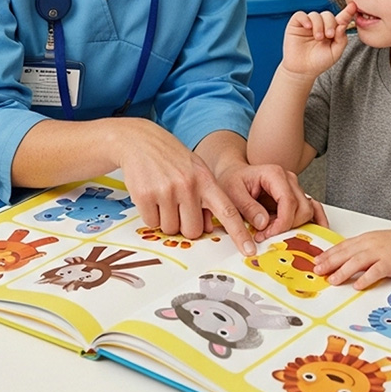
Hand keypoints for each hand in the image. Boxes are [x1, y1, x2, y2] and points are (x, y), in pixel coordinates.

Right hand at [114, 118, 255, 256]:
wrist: (141, 141)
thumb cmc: (173, 159)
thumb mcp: (196, 170)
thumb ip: (206, 197)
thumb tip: (209, 228)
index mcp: (205, 180)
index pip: (227, 211)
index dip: (239, 233)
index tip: (249, 251)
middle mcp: (188, 185)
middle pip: (193, 231)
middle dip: (185, 225)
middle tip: (178, 207)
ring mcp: (166, 190)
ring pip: (171, 229)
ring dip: (166, 219)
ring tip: (163, 197)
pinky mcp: (145, 195)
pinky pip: (152, 223)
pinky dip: (151, 215)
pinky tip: (151, 196)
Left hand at [218, 161, 327, 239]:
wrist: (233, 174)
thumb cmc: (233, 180)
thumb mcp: (232, 193)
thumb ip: (248, 207)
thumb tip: (263, 223)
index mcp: (274, 174)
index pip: (288, 201)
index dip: (281, 223)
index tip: (268, 235)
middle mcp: (289, 180)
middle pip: (302, 208)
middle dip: (287, 227)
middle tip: (266, 236)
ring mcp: (294, 188)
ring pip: (308, 212)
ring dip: (295, 227)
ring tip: (274, 233)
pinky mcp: (296, 198)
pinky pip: (312, 209)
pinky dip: (313, 222)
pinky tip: (311, 233)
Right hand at [281, 2, 355, 78]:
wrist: (302, 71)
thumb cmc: (319, 62)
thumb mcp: (335, 52)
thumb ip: (341, 39)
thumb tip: (343, 25)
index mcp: (332, 30)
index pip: (340, 19)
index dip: (347, 12)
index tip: (353, 6)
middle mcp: (320, 25)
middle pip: (328, 15)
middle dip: (330, 24)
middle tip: (329, 35)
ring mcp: (308, 24)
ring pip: (315, 15)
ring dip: (319, 25)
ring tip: (318, 38)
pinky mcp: (296, 25)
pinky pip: (300, 15)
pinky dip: (305, 19)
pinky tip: (308, 27)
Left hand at [313, 227, 390, 289]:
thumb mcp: (379, 243)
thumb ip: (364, 250)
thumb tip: (348, 260)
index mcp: (367, 239)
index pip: (343, 246)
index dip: (329, 254)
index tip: (317, 260)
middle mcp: (371, 244)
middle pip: (346, 253)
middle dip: (330, 262)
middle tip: (317, 270)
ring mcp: (381, 252)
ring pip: (357, 261)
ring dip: (343, 271)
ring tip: (332, 280)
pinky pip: (376, 271)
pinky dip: (365, 278)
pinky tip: (357, 285)